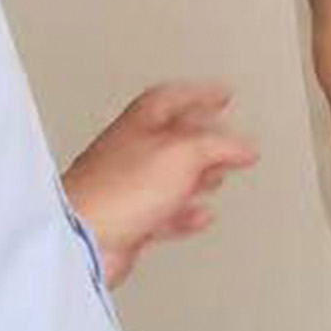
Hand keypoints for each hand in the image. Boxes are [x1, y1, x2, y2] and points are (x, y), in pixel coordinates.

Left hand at [65, 81, 257, 284]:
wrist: (87, 237)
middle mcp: (130, 152)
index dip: (200, 93)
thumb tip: (243, 146)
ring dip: (198, 174)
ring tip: (218, 174)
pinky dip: (185, 212)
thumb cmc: (120, 189)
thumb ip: (217, 145)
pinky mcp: (129, 220)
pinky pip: (164, 211)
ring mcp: (127, 187)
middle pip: (173, 136)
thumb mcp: (182, 152)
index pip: (174, 97)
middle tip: (226, 133)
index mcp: (139, 123)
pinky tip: (198, 214)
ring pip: (171, 175)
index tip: (222, 93)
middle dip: (204, 134)